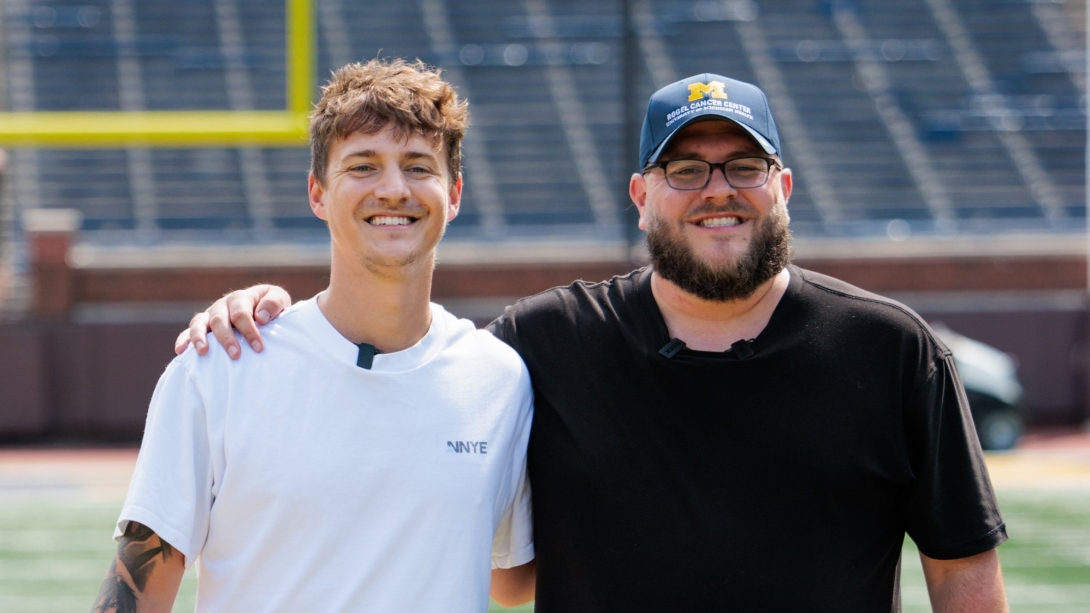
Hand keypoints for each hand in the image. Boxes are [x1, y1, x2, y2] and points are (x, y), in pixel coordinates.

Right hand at [173, 285, 292, 358]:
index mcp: (241, 298)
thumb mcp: (279, 299)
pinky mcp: (203, 326)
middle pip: (220, 320)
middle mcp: (222, 305)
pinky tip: (180, 350)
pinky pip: (188, 331)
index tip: (259, 347)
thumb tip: (260, 317)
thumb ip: (273, 303)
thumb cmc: (271, 308)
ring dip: (200, 337)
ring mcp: (210, 315)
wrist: (264, 310)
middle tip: (236, 355)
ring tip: (203, 352)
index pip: (241, 314)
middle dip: (227, 338)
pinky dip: (183, 339)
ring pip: (199, 323)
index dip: (249, 330)